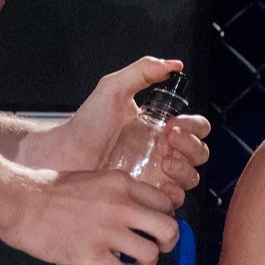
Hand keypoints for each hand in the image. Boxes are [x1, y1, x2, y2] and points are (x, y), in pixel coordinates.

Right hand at [5, 166, 179, 264]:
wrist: (18, 202)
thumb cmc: (48, 189)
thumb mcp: (92, 179)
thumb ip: (115, 193)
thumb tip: (131, 209)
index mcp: (122, 183)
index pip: (166, 202)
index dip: (166, 218)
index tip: (155, 227)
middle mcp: (122, 205)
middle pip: (168, 228)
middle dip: (167, 244)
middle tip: (154, 249)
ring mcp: (107, 231)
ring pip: (150, 254)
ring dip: (147, 264)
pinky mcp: (91, 254)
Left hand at [24, 56, 211, 204]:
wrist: (65, 156)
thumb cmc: (86, 126)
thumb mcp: (113, 89)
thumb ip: (142, 71)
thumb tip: (173, 64)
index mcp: (161, 127)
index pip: (196, 127)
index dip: (193, 126)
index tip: (175, 123)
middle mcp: (163, 151)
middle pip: (199, 153)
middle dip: (190, 146)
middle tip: (168, 139)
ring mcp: (157, 175)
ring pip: (191, 177)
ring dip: (184, 170)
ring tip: (164, 163)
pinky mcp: (147, 196)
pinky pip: (174, 200)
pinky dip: (173, 193)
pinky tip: (159, 182)